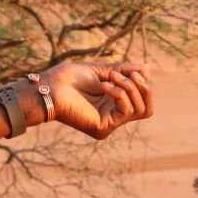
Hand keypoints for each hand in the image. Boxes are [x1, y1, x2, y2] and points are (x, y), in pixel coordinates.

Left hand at [35, 62, 153, 139]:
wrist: (49, 87)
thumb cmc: (69, 78)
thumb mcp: (103, 70)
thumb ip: (125, 70)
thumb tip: (148, 69)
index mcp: (113, 103)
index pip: (142, 99)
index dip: (143, 83)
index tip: (131, 69)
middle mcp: (113, 115)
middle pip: (147, 108)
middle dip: (143, 87)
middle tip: (130, 74)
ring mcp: (109, 123)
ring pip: (140, 110)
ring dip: (130, 88)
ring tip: (112, 78)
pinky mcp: (104, 128)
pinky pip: (126, 111)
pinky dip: (119, 93)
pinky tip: (104, 86)